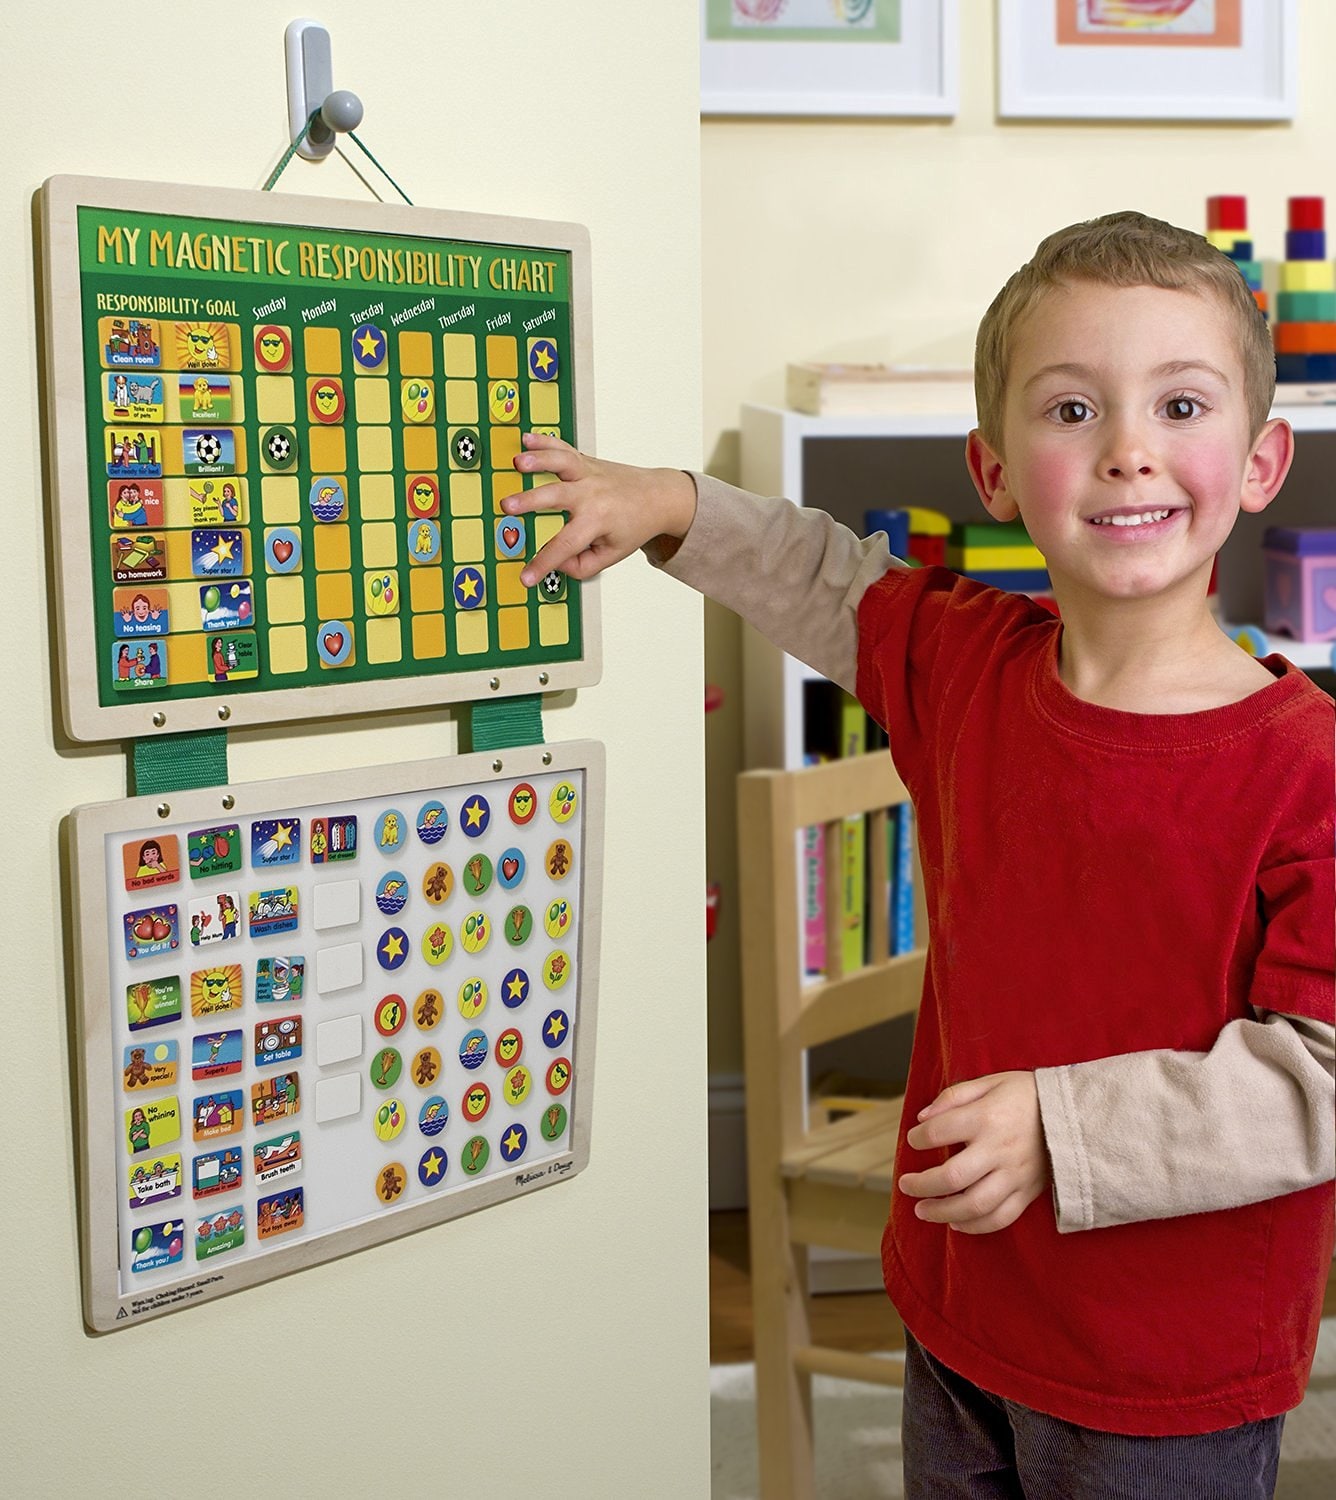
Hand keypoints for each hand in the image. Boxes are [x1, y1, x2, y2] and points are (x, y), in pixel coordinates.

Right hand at [506, 432, 696, 585]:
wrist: (657, 497)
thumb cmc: (634, 525)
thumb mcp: (613, 554)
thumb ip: (583, 564)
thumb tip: (556, 562)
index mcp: (598, 519)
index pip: (566, 544)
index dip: (543, 562)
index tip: (526, 576)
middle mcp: (592, 493)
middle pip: (557, 496)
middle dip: (531, 501)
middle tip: (508, 507)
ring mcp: (588, 473)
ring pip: (562, 462)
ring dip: (539, 460)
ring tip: (518, 463)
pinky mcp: (585, 461)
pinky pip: (564, 447)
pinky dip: (545, 441)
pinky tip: (526, 439)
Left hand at [897, 1071, 1047, 1233]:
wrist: (1076, 1113)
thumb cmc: (1027, 1094)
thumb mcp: (990, 1082)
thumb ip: (953, 1097)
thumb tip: (922, 1118)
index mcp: (986, 1117)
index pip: (938, 1133)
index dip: (918, 1138)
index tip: (914, 1140)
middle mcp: (999, 1149)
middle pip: (951, 1177)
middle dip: (922, 1185)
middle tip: (906, 1185)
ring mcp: (1015, 1175)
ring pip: (974, 1205)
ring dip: (942, 1212)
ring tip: (922, 1211)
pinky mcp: (1029, 1192)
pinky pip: (1000, 1218)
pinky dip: (975, 1226)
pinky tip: (956, 1222)